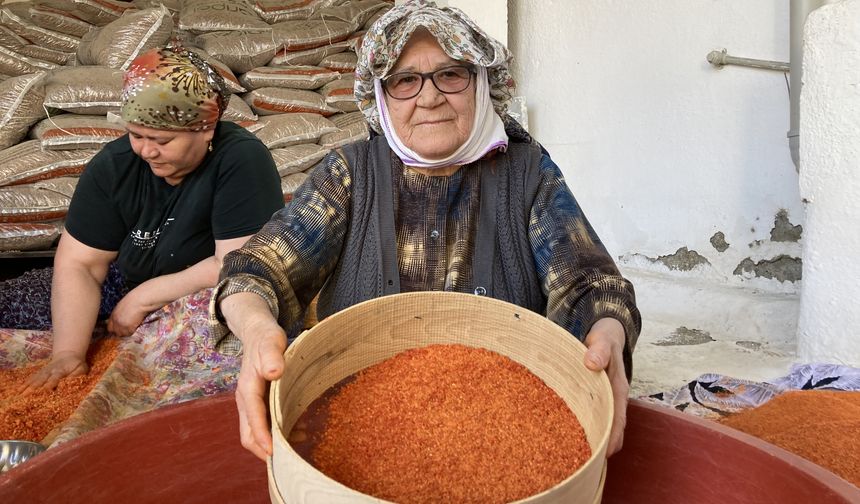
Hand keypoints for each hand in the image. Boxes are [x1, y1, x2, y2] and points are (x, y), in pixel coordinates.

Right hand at [22, 351, 88, 392]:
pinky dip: (25, 384)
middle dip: (33, 387)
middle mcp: (50, 371)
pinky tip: (18, 390)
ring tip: (19, 395)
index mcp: (61, 370)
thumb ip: (77, 375)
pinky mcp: (40, 373)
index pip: (55, 377)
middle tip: (25, 396)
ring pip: (34, 379)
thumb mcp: (81, 369)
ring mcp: (43, 371)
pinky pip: (31, 378)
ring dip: (27, 386)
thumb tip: (70, 383)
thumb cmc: (77, 365)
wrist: (68, 355)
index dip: (50, 383)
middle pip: (41, 379)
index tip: (45, 390)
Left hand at [107, 290, 149, 336]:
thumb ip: (119, 315)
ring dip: (127, 332)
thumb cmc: (133, 300)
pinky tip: (137, 325)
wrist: (140, 300)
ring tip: (133, 327)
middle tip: (128, 329)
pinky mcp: (129, 327)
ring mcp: (121, 325)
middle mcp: (115, 321)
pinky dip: (133, 331)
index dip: (115, 329)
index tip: (121, 328)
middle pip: (116, 332)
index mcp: (113, 315)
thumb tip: (121, 319)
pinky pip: (130, 333)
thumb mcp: (121, 307)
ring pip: (123, 334)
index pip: (110, 328)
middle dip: (121, 332)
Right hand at [234, 315, 287, 460]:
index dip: (262, 436)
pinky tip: (291, 434)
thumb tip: (274, 372)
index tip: (273, 452)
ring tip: (291, 452)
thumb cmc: (266, 338)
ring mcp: (249, 402)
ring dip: (267, 444)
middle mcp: (244, 399)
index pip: (253, 418)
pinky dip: (271, 434)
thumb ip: (272, 356)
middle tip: (286, 461)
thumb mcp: (271, 342)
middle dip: (263, 449)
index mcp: (247, 388)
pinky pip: (259, 424)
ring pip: (252, 431)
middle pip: (248, 433)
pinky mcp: (255, 402)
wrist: (256, 333)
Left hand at [583, 317, 628, 456]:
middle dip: (600, 443)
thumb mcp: (603, 340)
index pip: (618, 418)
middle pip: (609, 425)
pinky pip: (588, 412)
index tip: (605, 453)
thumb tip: (592, 363)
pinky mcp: (591, 394)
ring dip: (591, 434)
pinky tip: (567, 431)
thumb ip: (599, 351)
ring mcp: (602, 396)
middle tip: (585, 462)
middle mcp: (612, 396)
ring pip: (599, 420)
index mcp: (618, 388)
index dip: (613, 436)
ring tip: (575, 453)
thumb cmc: (605, 337)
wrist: (605, 331)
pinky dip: (582, 423)